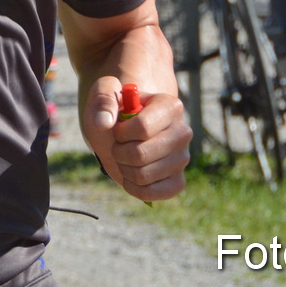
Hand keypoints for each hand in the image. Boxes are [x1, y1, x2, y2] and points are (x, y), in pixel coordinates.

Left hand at [80, 76, 188, 202]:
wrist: (124, 128)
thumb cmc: (116, 108)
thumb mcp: (105, 92)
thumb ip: (103, 100)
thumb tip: (103, 122)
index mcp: (170, 106)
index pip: (143, 128)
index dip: (121, 133)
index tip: (118, 128)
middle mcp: (182, 132)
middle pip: (141, 154)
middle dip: (119, 152)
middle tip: (118, 145)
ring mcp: (182, 158)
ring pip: (144, 175)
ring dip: (124, 169)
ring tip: (124, 158)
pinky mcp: (178, 181)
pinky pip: (155, 194)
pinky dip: (135, 188)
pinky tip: (130, 176)